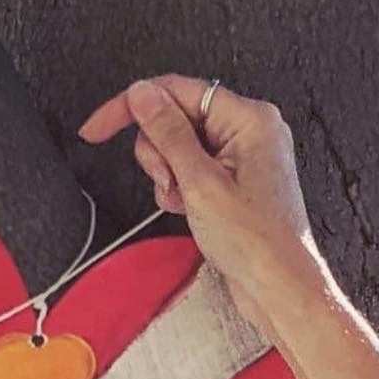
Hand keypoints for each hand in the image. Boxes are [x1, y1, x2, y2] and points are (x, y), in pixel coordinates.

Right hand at [79, 75, 326, 334]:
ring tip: (182, 202)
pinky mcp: (236, 181)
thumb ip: (168, 133)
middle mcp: (249, 132)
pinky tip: (187, 210)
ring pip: (179, 147)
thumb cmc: (257, 243)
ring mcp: (243, 157)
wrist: (279, 288)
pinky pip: (192, 170)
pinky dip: (181, 189)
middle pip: (175, 119)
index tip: (99, 128)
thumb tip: (143, 95)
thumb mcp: (200, 182)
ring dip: (169, 175)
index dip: (132, 107)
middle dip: (160, 152)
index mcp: (249, 119)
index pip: (176, 90)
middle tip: (170, 182)